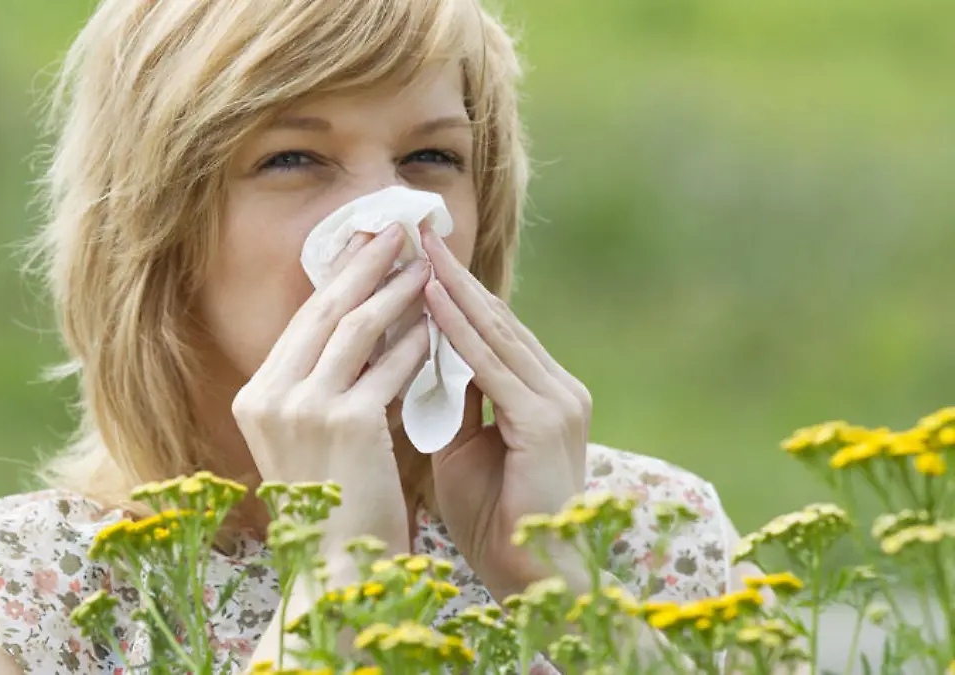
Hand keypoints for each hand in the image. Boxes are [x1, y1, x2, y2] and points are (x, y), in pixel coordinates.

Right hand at [232, 225, 430, 558]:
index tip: (365, 245)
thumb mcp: (313, 442)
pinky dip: (415, 341)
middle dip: (365, 263)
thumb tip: (365, 332)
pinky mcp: (344, 422)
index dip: (338, 278)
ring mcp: (303, 408)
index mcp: (256, 399)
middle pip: (325, 310)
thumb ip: (324, 389)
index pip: (303, 322)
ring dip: (395, 290)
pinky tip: (437, 322)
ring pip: (357, 328)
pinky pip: (388, 366)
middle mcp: (269, 397)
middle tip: (397, 227)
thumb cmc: (332, 512)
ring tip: (426, 263)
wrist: (333, 574)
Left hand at [421, 229, 589, 598]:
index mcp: (543, 393)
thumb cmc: (492, 518)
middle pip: (497, 319)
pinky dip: (460, 332)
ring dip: (453, 290)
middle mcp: (559, 388)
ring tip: (418, 250)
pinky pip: (492, 366)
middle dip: (452, 276)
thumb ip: (453, 400)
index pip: (493, 330)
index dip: (454, 292)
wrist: (529, 576)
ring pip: (495, 333)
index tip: (416, 257)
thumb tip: (422, 357)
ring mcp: (558, 400)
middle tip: (415, 232)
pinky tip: (432, 301)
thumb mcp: (464, 446)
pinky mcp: (545, 420)